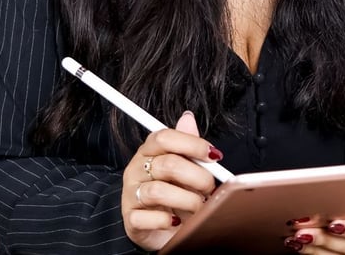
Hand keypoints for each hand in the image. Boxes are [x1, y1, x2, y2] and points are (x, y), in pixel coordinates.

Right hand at [121, 111, 222, 250]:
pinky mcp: (130, 218)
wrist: (158, 226)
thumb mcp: (182, 165)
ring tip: (198, 207)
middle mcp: (136, 167)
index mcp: (149, 149)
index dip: (193, 144)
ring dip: (187, 201)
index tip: (213, 156)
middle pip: (168, 164)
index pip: (166, 137)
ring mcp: (131, 193)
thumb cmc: (173, 190)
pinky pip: (148, 218)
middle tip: (210, 188)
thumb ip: (187, 144)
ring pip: (159, 192)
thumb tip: (188, 118)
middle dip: (197, 177)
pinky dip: (168, 221)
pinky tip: (177, 221)